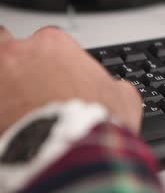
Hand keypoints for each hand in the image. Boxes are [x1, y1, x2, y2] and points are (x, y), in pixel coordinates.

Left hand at [0, 26, 142, 135]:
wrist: (71, 152)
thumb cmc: (94, 121)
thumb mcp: (124, 98)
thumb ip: (115, 86)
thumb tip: (117, 91)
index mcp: (55, 45)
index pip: (49, 40)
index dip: (54, 60)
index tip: (58, 76)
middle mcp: (21, 53)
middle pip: (6, 42)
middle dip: (15, 60)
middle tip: (26, 83)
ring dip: (3, 78)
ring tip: (13, 103)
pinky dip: (0, 111)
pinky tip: (9, 124)